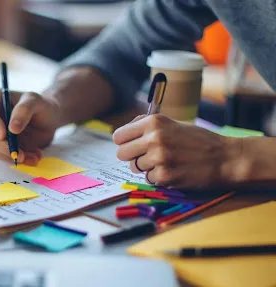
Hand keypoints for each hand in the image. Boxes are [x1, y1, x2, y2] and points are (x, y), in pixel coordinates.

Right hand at [0, 89, 60, 165]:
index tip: (4, 134)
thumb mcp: (36, 101)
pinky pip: (1, 157)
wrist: (49, 120)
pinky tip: (33, 157)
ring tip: (34, 155)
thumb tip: (12, 129)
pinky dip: (18, 160)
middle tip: (19, 154)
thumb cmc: (41, 105)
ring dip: (10, 156)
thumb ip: (24, 110)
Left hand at [112, 115, 238, 189]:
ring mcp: (158, 158)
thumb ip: (147, 126)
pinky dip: (158, 178)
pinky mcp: (164, 176)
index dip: (124, 142)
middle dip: (132, 157)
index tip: (130, 146)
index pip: (118, 136)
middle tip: (146, 157)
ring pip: (135, 168)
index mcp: (153, 122)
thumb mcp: (172, 124)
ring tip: (166, 162)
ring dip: (147, 168)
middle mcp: (153, 138)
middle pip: (122, 153)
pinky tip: (174, 171)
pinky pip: (148, 179)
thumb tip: (123, 132)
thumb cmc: (199, 140)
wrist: (226, 158)